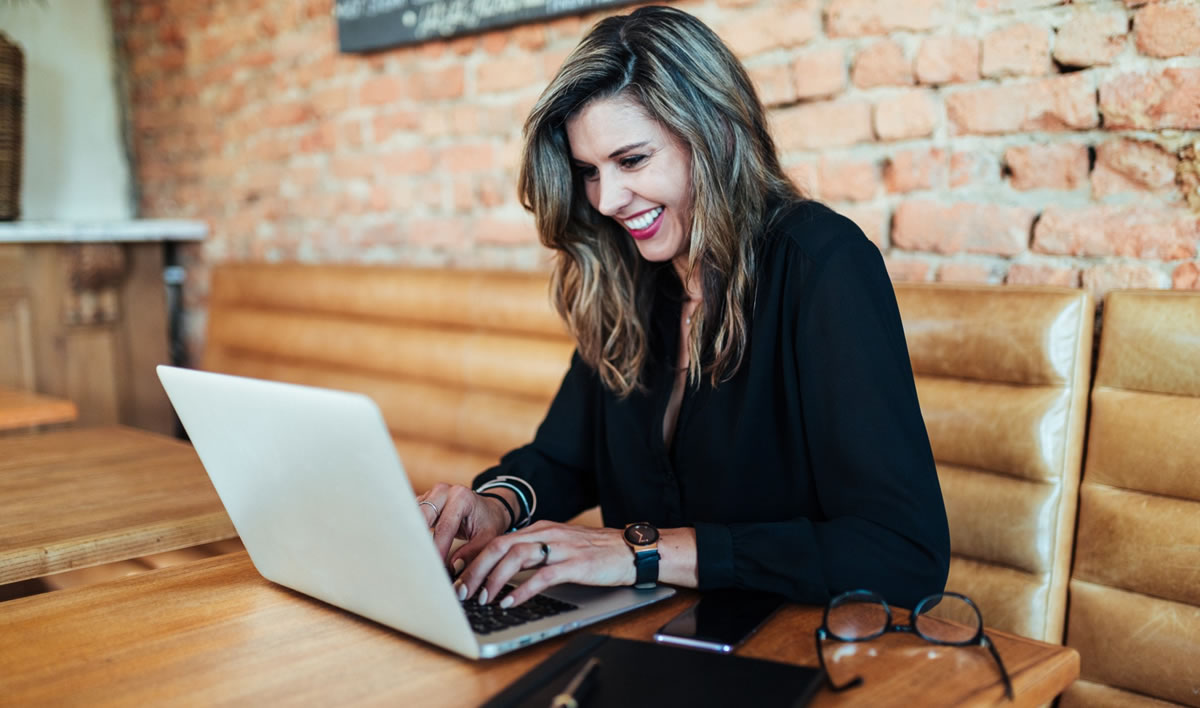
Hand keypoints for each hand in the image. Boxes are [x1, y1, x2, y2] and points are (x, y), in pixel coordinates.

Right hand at [415, 483, 510, 571]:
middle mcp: (443, 491)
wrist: (487, 508)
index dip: (438, 548)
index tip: (434, 566)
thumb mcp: (489, 537)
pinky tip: (409, 551)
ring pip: (413, 516)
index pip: (445, 526)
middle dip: (419, 541)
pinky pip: (411, 518)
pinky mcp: (422, 502)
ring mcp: (430, 495)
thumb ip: (473, 551)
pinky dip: (409, 534)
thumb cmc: (488, 522)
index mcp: (461, 497)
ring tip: (411, 559)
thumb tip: (453, 566)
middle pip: (423, 517)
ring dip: (411, 537)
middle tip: (418, 564)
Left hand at [455, 521, 636, 607]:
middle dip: (474, 569)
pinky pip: (542, 576)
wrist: (631, 550)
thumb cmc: (595, 552)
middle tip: (461, 590)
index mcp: (539, 529)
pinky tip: (510, 602)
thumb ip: (534, 553)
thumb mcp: (559, 546)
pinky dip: (521, 590)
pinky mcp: (575, 564)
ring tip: (482, 598)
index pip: (496, 539)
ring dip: (494, 579)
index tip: (455, 574)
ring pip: (516, 557)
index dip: (472, 556)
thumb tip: (503, 571)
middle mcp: (546, 534)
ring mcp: (561, 547)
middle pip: (499, 546)